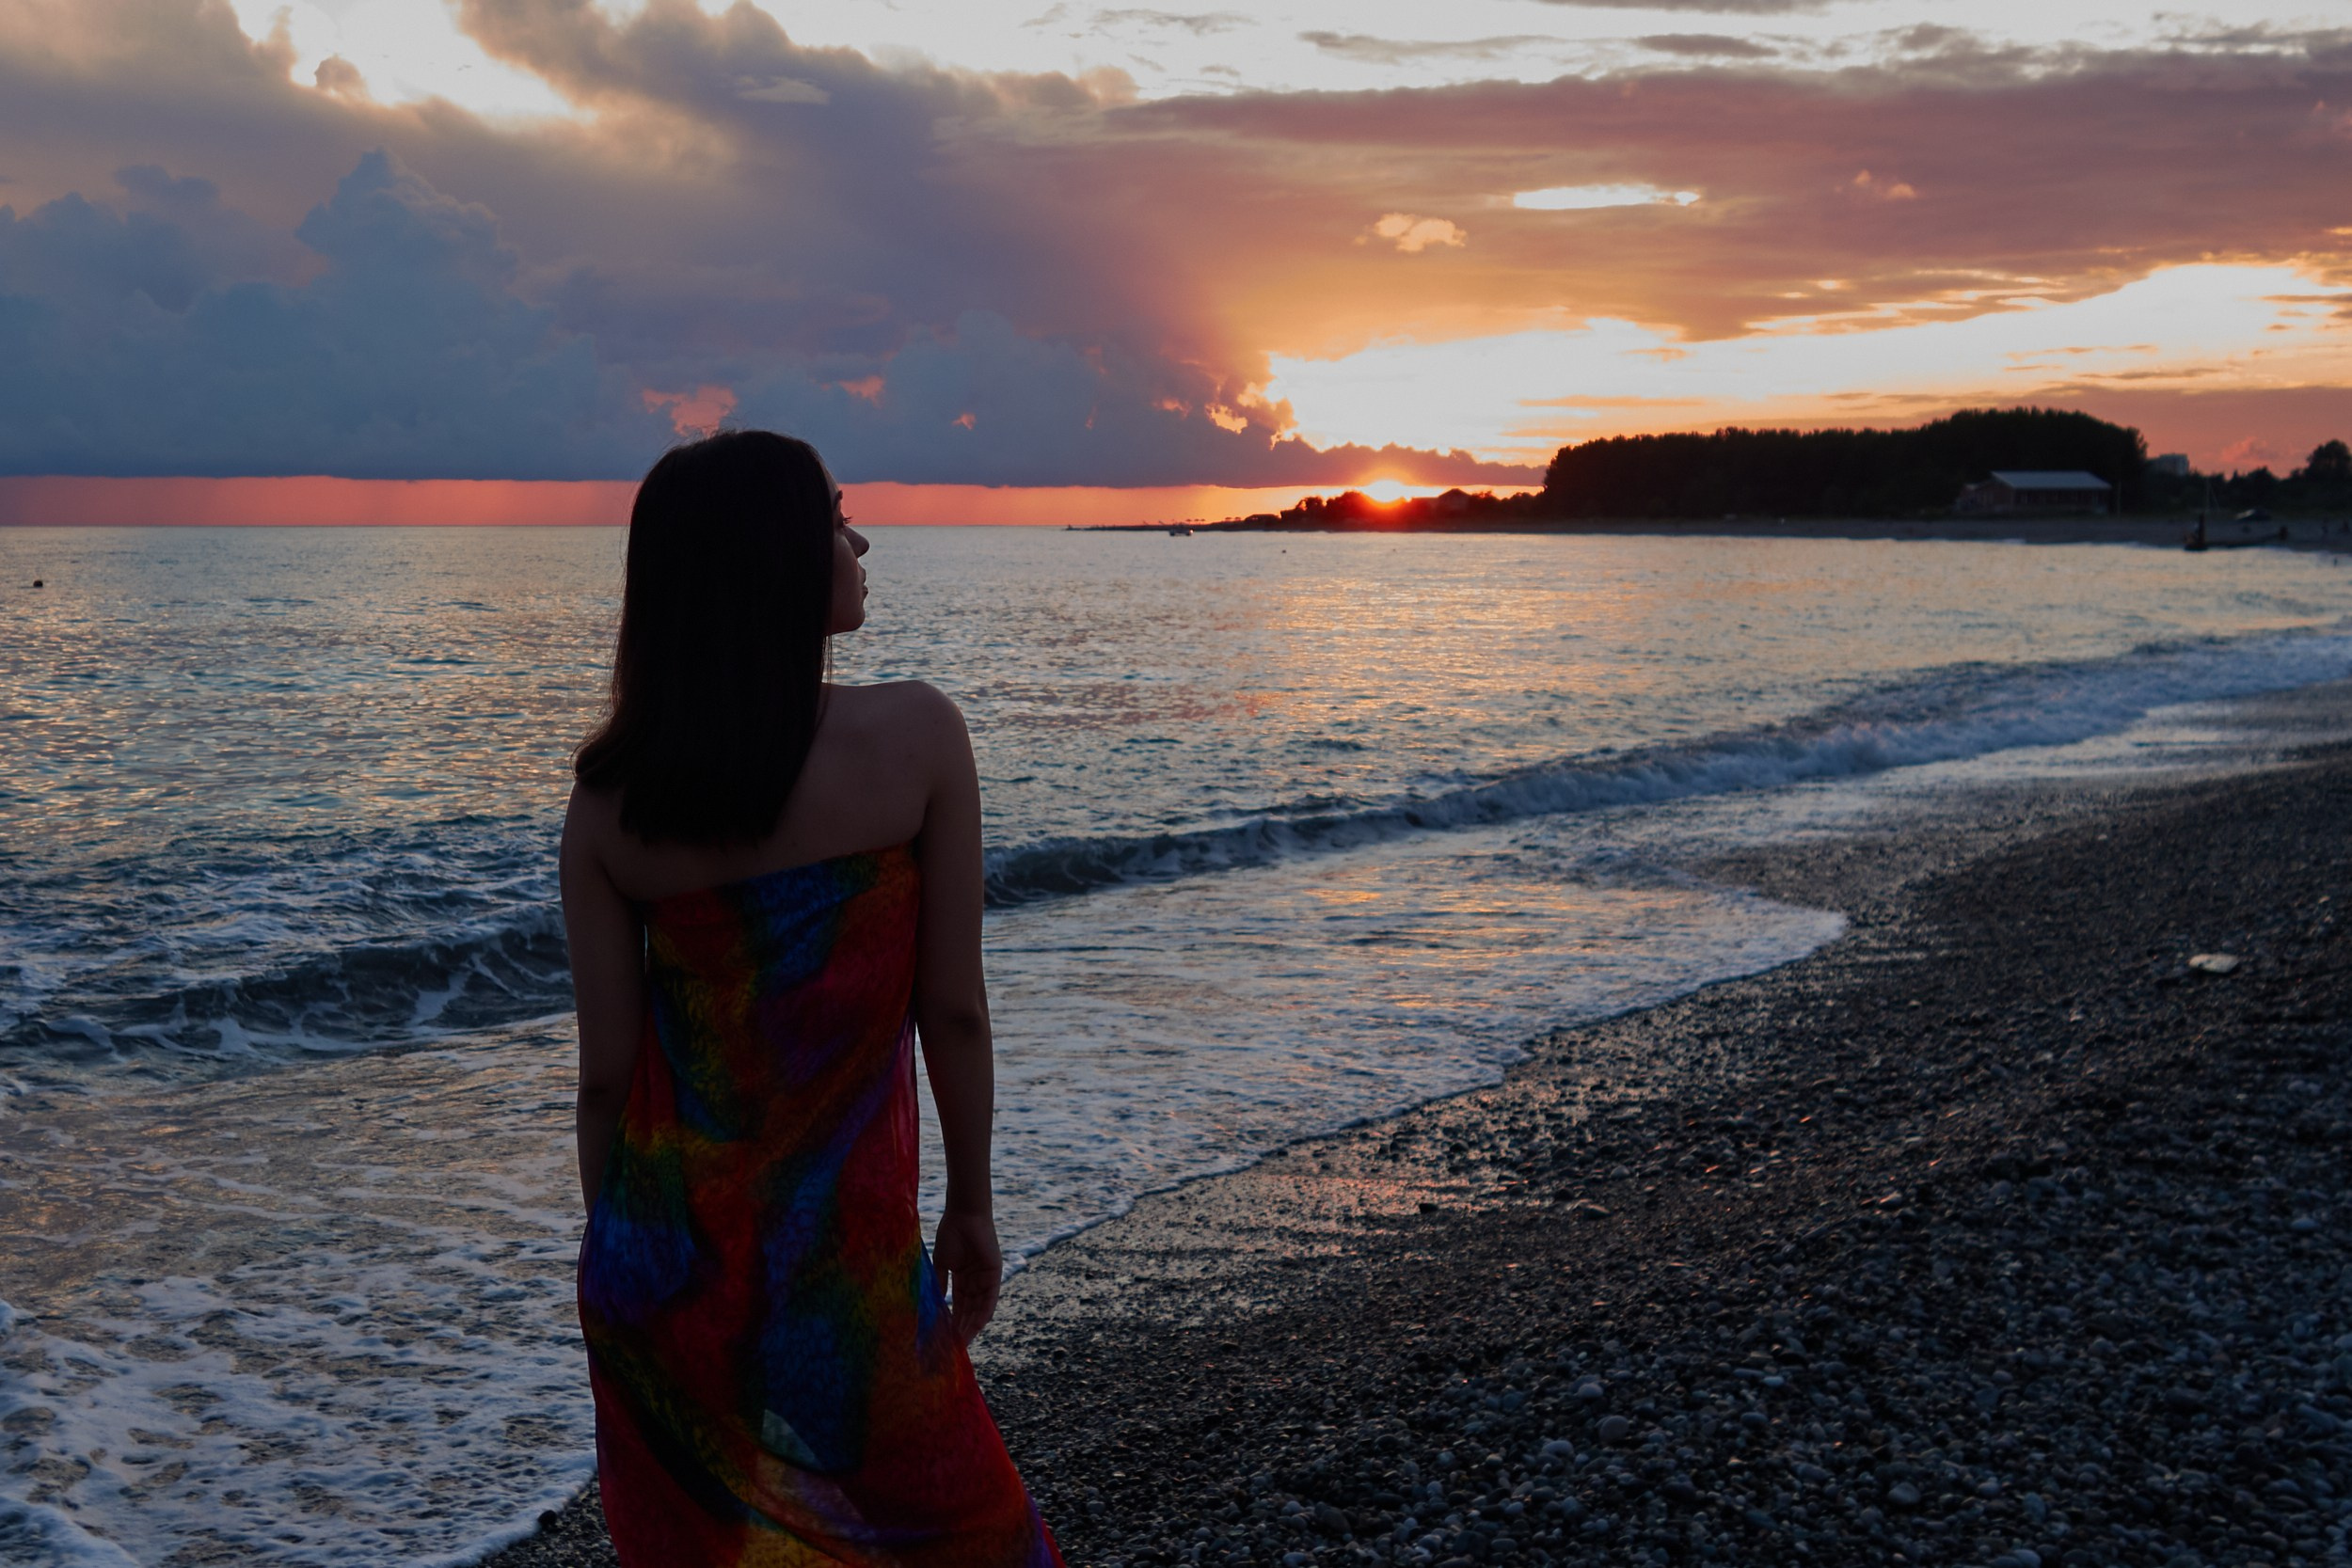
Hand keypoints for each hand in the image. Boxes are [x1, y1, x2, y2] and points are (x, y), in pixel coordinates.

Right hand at [931, 1209, 1002, 1345]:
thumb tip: (935, 1304)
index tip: (944, 1338)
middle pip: (969, 1312)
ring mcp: (986, 1279)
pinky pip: (990, 1300)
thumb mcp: (942, 1264)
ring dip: (970, 1327)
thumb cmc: (951, 1234)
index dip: (952, 1323)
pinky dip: (982, 1314)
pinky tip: (975, 1328)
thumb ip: (940, 1283)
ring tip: (960, 1343)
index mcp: (963, 1279)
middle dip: (961, 1330)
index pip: (958, 1307)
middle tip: (952, 1348)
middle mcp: (976, 1282)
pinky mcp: (995, 1275)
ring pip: (979, 1310)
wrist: (963, 1215)